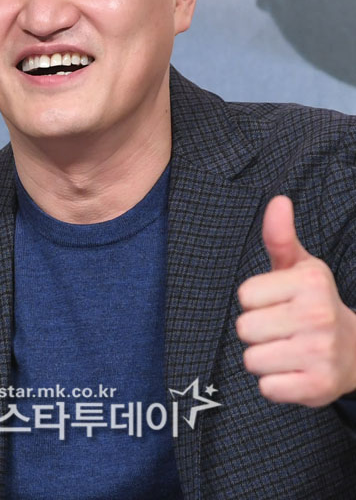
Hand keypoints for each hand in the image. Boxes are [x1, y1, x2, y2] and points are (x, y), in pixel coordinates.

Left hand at [236, 195, 355, 406]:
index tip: (277, 302)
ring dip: (264, 358)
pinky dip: (275, 384)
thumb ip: (280, 236)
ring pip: (252, 360)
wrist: (355, 351)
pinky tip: (293, 372)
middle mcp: (318, 316)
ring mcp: (319, 353)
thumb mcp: (300, 267)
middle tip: (282, 329)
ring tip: (287, 350)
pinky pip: (267, 388)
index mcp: (310, 282)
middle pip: (244, 328)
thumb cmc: (314, 303)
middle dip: (257, 331)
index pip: (245, 295)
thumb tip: (278, 200)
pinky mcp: (317, 388)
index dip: (256, 300)